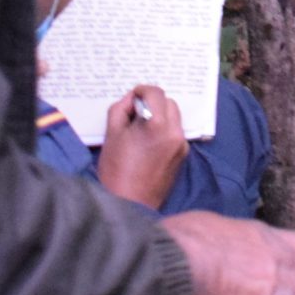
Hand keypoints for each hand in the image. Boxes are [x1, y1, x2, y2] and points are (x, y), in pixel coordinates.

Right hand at [97, 85, 187, 209]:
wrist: (129, 204)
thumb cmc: (116, 171)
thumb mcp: (112, 133)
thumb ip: (121, 108)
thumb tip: (132, 99)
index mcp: (157, 124)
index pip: (156, 93)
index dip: (142, 91)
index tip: (133, 96)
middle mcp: (174, 132)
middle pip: (169, 102)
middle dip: (153, 102)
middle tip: (135, 113)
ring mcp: (181, 145)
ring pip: (175, 117)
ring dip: (161, 115)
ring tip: (142, 129)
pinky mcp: (182, 156)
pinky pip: (176, 133)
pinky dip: (165, 130)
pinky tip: (150, 143)